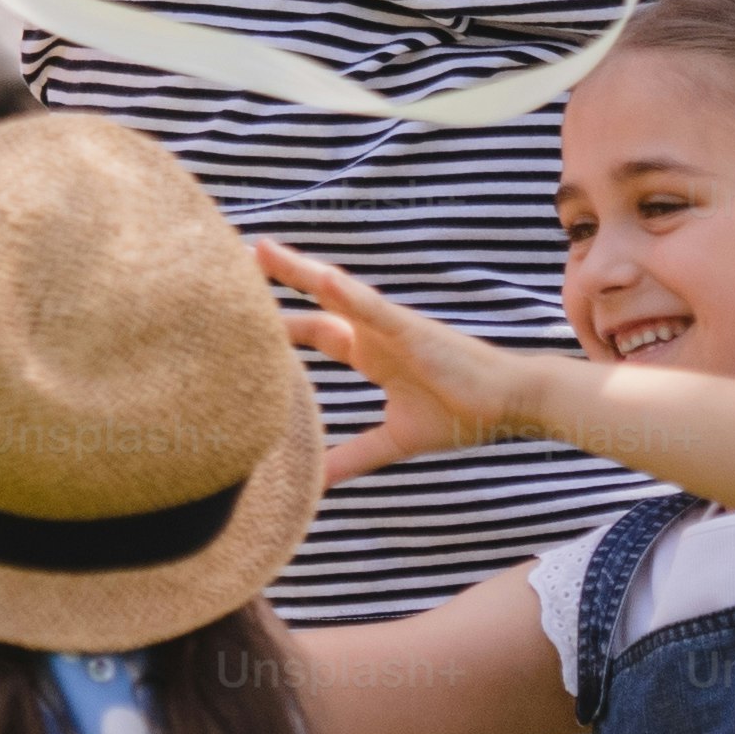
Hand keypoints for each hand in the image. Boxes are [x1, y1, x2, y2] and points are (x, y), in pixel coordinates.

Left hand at [258, 239, 543, 486]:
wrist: (510, 404)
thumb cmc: (460, 414)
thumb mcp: (392, 440)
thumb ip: (351, 457)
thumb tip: (313, 483)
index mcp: (368, 352)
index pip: (310, 329)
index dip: (273, 322)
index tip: (231, 313)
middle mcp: (372, 332)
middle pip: (311, 303)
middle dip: (271, 285)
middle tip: (224, 266)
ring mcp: (390, 326)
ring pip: (335, 292)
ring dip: (298, 270)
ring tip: (259, 250)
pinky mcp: (412, 329)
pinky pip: (374, 307)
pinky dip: (346, 292)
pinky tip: (318, 276)